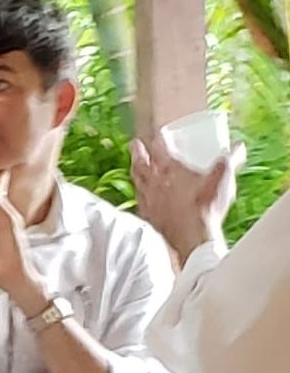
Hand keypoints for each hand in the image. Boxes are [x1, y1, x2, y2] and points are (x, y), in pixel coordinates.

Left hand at [131, 135, 243, 262]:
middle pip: (141, 163)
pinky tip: (141, 197)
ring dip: (135, 172)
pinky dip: (139, 196)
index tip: (158, 134)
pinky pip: (139, 202)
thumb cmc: (205, 206)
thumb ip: (229, 162)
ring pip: (137, 181)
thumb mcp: (221, 180)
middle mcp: (155, 183)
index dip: (159, 140)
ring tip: (134, 167)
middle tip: (135, 143)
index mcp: (170, 170)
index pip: (160, 150)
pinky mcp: (148, 216)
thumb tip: (238, 148)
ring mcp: (149, 200)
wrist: (192, 237)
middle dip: (138, 152)